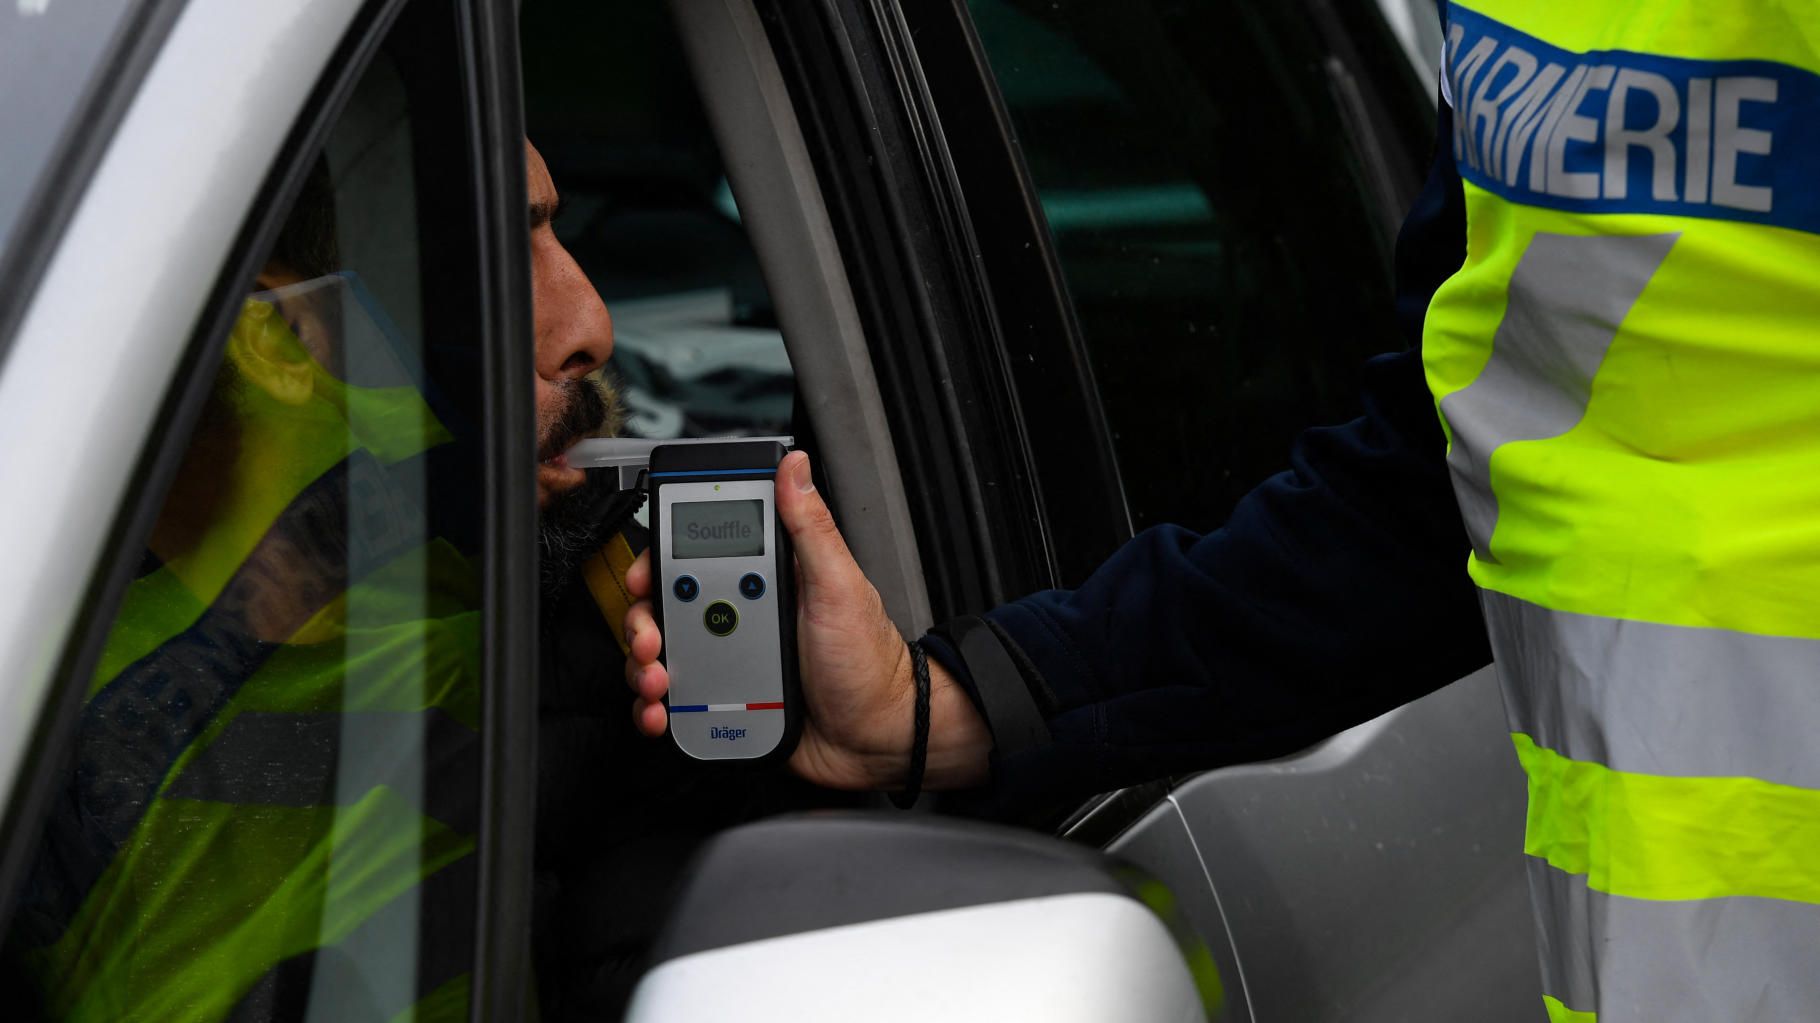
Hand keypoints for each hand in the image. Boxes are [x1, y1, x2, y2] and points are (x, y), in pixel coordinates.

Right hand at [623, 451, 991, 790]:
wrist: (876, 738)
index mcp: (767, 580)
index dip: (661, 560)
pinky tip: (662, 714)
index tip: (644, 574)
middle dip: (643, 621)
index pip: (697, 554)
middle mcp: (741, 615)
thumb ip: (810, 527)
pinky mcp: (722, 702)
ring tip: (659, 682)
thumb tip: (794, 466)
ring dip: (644, 668)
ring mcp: (728, 660)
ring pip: (662, 654)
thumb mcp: (838, 586)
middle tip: (651, 639)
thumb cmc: (869, 662)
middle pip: (666, 606)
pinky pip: (676, 701)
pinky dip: (655, 708)